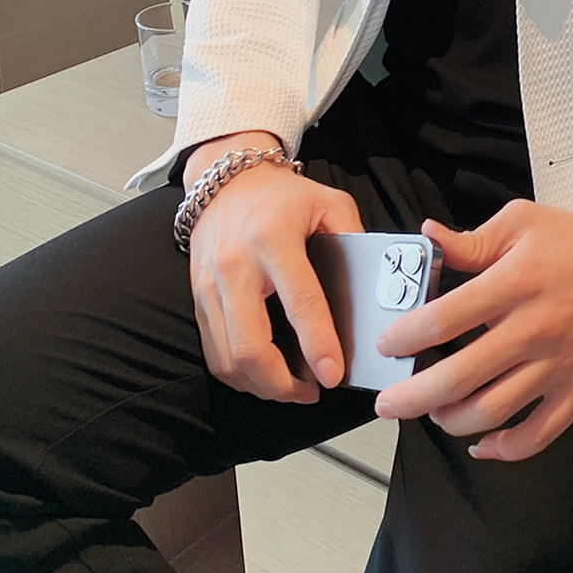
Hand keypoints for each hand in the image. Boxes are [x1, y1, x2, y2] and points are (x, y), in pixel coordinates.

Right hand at [185, 134, 363, 402]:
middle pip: (250, 346)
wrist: (226, 180)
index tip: (333, 375)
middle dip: (281, 383)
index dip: (318, 343)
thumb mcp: (329, 202)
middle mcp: (236, 266)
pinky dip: (239, 374)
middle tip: (312, 392)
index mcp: (274, 239)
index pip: (299, 301)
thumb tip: (375, 284)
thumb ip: (353, 238)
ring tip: (293, 390)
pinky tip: (265, 376)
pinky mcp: (197, 298)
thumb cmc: (284, 195)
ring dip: (261, 386)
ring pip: (227, 358)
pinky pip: (213, 352)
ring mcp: (209, 286)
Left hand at [373, 198, 572, 460]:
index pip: (445, 319)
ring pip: (490, 411)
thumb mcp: (521, 222)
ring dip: (449, 420)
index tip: (388, 345)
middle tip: (388, 403)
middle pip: (458, 377)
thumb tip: (428, 236)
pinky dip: (503, 448)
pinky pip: (536, 434)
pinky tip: (480, 442)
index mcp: (515, 284)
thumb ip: (471, 239)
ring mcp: (555, 367)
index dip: (406, 337)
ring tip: (432, 412)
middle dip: (412, 396)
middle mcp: (532, 330)